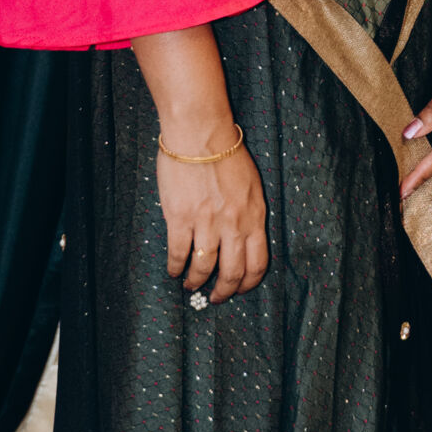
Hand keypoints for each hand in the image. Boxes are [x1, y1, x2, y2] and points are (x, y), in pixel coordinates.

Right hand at [158, 137, 267, 302]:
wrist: (200, 134)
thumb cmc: (226, 155)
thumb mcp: (252, 186)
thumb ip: (250, 215)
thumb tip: (245, 239)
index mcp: (254, 217)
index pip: (257, 264)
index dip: (248, 283)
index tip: (239, 289)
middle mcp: (234, 224)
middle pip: (232, 273)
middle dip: (224, 291)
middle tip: (215, 297)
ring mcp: (207, 223)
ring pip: (204, 268)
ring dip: (197, 281)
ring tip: (191, 285)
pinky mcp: (180, 218)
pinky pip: (178, 253)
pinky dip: (176, 267)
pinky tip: (174, 270)